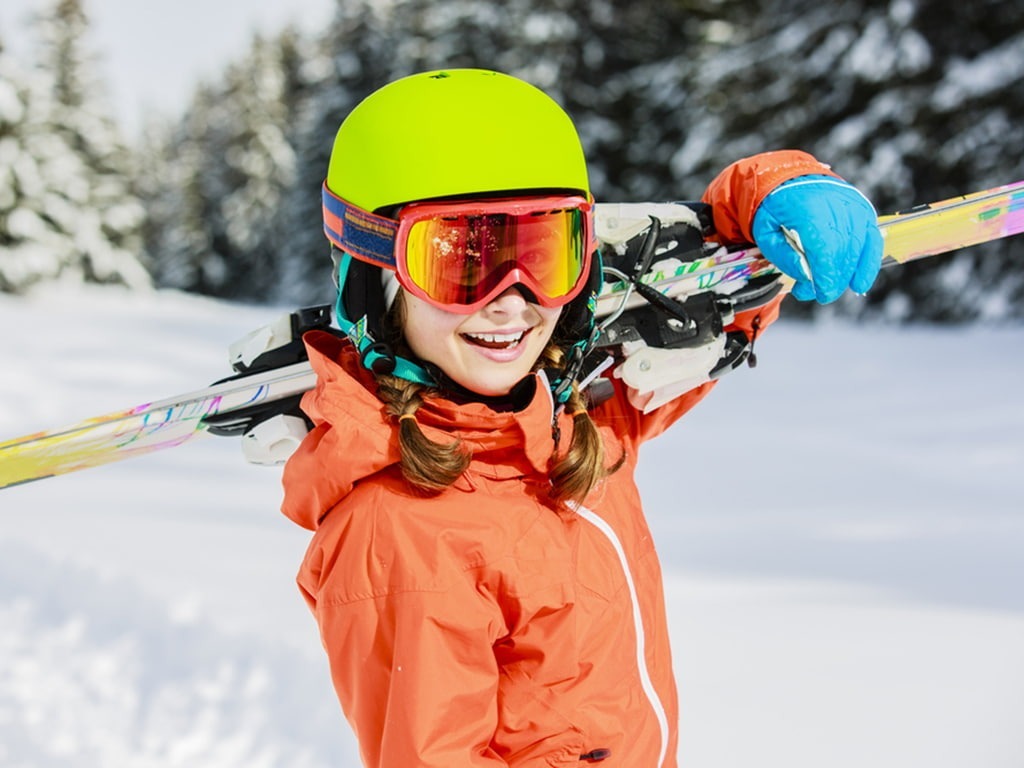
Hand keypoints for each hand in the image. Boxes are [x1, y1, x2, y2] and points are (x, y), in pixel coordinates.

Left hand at [751, 174, 882, 302]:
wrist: (789, 179)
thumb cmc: (775, 210)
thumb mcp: (766, 233)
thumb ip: (784, 256)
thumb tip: (806, 278)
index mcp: (807, 209)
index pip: (824, 247)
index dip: (827, 275)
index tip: (822, 294)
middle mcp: (836, 204)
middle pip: (843, 250)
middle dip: (834, 279)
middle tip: (820, 294)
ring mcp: (852, 206)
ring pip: (859, 247)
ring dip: (847, 275)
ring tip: (831, 288)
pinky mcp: (862, 209)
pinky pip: (872, 239)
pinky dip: (868, 263)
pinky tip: (860, 283)